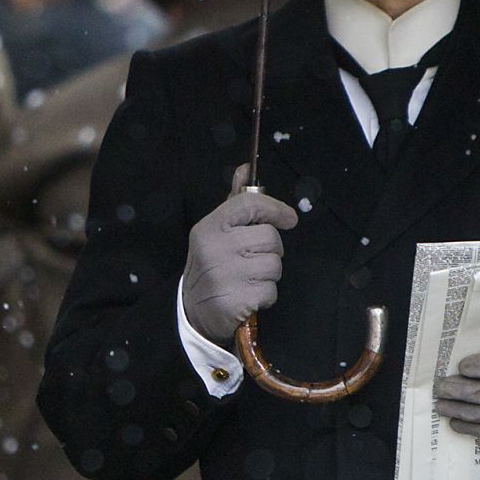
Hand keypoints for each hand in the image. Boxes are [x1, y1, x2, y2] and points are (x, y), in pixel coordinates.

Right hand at [181, 167, 298, 345]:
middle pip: (270, 238)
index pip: (248, 204)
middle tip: (254, 259)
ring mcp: (225, 276)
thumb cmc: (211, 264)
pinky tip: (248, 295)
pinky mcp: (237, 301)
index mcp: (210, 227)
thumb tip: (247, 168)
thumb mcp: (216, 231)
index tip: (289, 218)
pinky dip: (265, 296)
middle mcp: (215, 248)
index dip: (274, 208)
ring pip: (274, 265)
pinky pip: (271, 291)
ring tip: (249, 278)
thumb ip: (235, 201)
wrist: (191, 311)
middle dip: (271, 250)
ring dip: (269, 275)